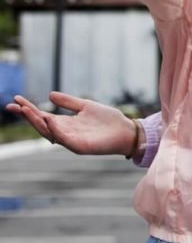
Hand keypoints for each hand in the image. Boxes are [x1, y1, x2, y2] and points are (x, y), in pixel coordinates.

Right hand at [5, 92, 137, 155]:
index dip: (29, 109)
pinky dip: (56, 130)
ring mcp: (72, 141)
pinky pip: (65, 139)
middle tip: (13, 105)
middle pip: (41, 125)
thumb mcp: (86, 106)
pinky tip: (49, 119)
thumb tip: (50, 95)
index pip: (42, 116)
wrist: (127, 130)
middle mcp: (65, 133)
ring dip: (37, 121)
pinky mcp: (80, 147)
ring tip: (26, 109)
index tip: (16, 100)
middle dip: (27, 115)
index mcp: (66, 124)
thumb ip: (69, 102)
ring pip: (49, 132)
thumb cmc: (108, 120)